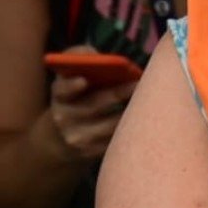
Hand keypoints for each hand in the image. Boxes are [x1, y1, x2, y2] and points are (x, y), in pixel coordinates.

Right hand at [45, 44, 137, 161]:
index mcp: (60, 95)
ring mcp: (78, 137)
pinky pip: (117, 140)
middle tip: (138, 83)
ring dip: (130, 112)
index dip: (70, 86)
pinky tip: (143, 120)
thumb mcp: (70, 78)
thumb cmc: (76, 97)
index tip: (83, 80)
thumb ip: (78, 58)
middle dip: (116, 94)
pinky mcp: (92, 153)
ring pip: (110, 125)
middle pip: (92, 106)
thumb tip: (95, 54)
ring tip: (147, 100)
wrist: (60, 137)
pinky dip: (131, 129)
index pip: (61, 90)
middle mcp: (64, 117)